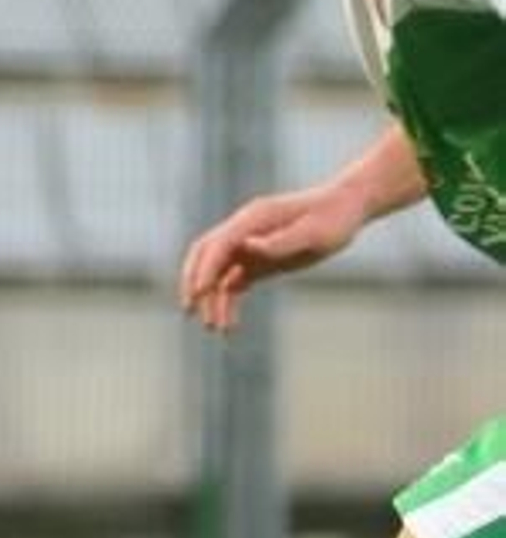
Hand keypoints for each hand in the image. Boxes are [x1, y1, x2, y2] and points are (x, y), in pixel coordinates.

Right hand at [180, 182, 366, 332]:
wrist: (346, 208)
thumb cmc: (334, 217)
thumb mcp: (313, 232)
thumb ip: (280, 241)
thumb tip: (247, 246)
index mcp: (253, 219)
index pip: (217, 245)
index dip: (205, 269)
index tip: (197, 294)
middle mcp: (244, 231)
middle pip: (205, 257)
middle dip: (194, 283)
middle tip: (189, 311)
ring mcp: (248, 246)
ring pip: (218, 275)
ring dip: (212, 300)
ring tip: (215, 329)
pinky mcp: (257, 260)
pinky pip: (233, 283)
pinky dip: (228, 302)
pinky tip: (230, 324)